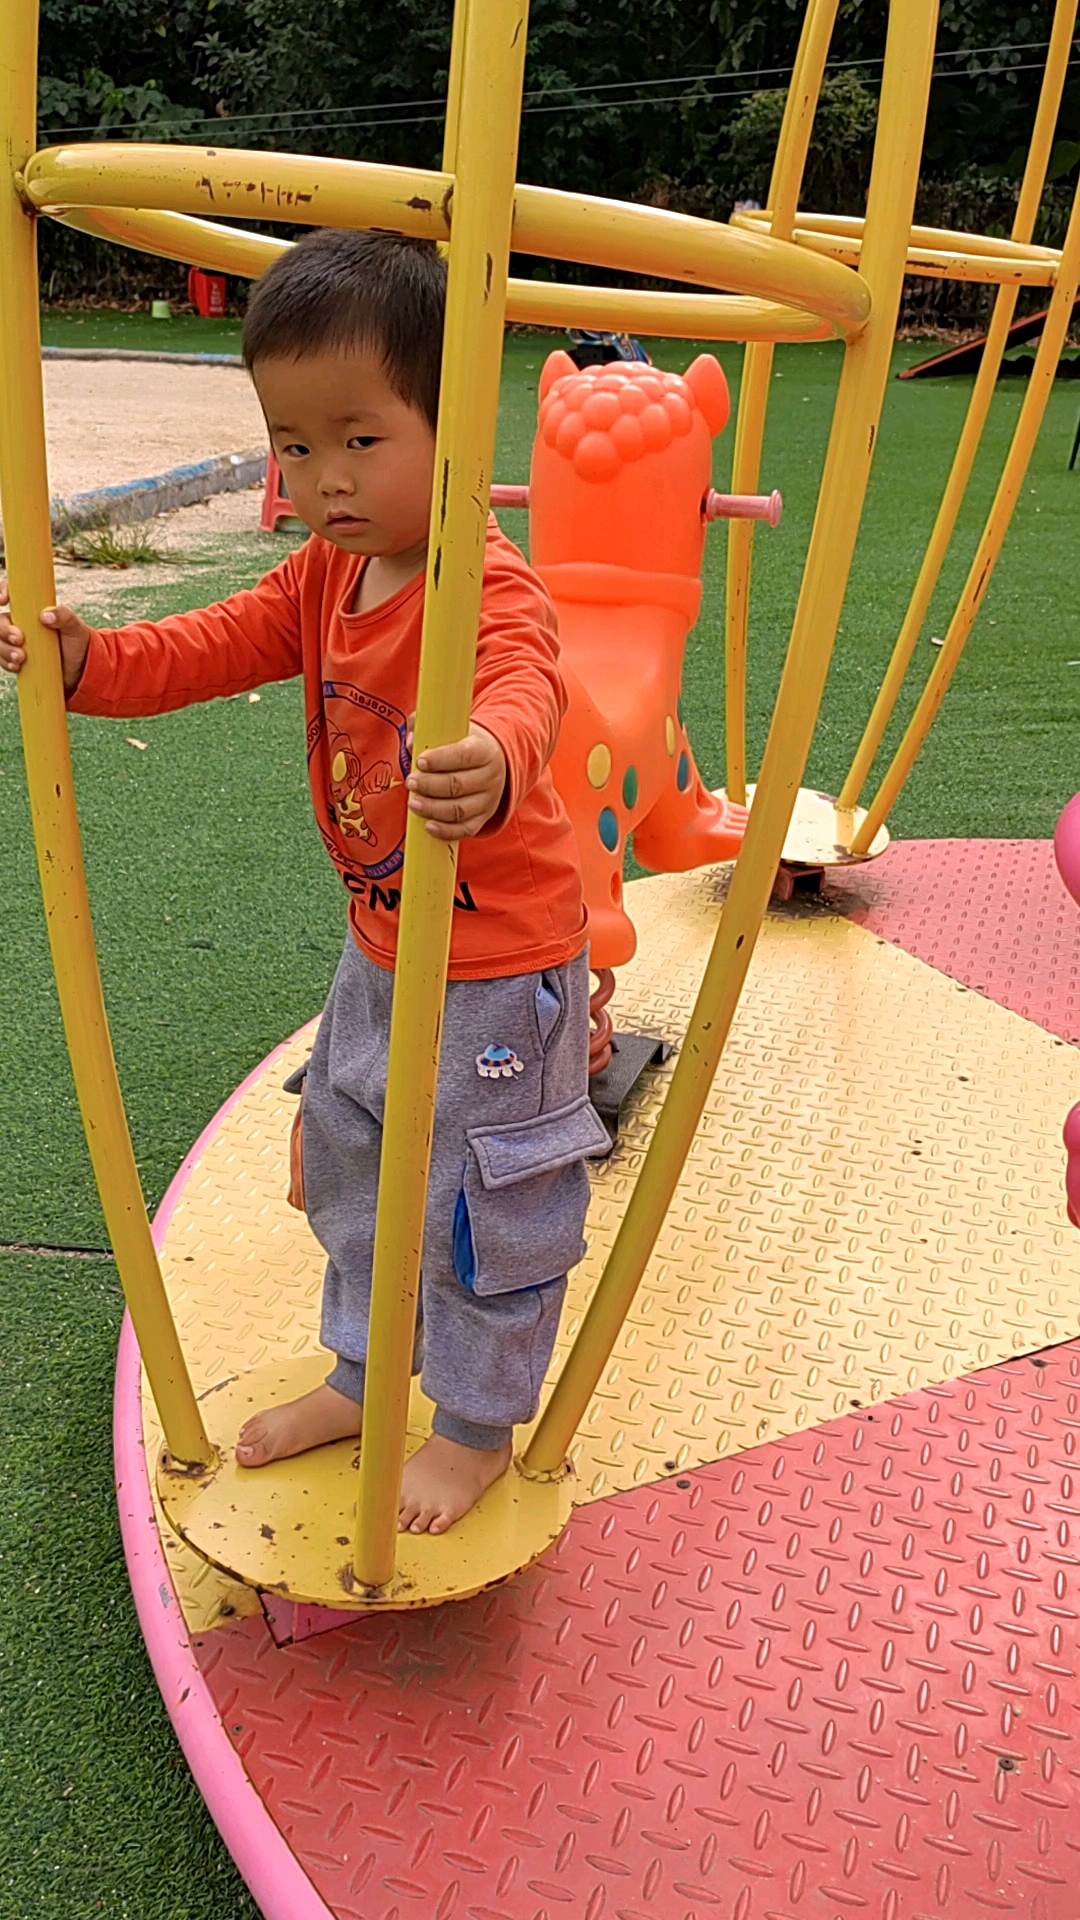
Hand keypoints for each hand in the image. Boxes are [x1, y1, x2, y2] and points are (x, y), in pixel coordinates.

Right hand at [0, 579, 91, 693]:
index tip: (4, 600)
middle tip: (19, 639)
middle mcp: (19, 623)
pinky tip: (17, 667)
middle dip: (4, 631)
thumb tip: (46, 615)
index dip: (1, 592)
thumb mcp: (75, 627)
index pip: (9, 593)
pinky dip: (6, 663)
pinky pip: (2, 660)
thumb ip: (64, 616)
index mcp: (30, 609)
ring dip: (4, 650)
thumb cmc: (76, 642)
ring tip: (21, 658)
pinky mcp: (15, 658)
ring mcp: (15, 641)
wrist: (79, 669)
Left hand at [406, 721, 506, 840]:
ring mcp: (488, 800)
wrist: (492, 761)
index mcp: (484, 750)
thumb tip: (410, 742)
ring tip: (413, 803)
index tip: (420, 761)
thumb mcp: (450, 729)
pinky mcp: (483, 818)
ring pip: (459, 810)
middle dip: (430, 786)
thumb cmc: (463, 744)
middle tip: (411, 782)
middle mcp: (490, 776)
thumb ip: (426, 728)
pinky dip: (446, 831)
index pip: (464, 756)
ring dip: (433, 809)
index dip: (440, 760)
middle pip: (458, 785)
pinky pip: (465, 830)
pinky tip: (428, 825)